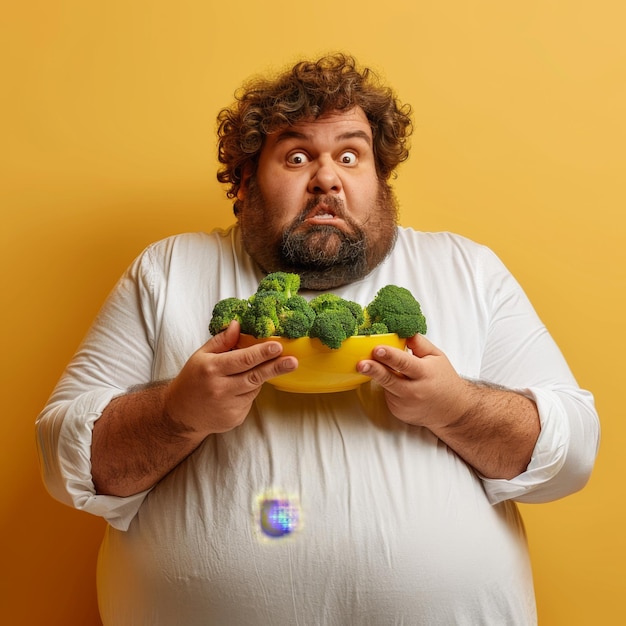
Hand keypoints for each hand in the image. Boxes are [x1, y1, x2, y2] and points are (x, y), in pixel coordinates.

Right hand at [165, 321, 296, 435]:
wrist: (180, 415)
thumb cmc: (192, 380)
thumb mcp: (201, 356)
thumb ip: (221, 340)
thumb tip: (238, 324)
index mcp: (211, 369)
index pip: (242, 359)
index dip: (261, 353)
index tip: (278, 346)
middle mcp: (220, 389)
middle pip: (254, 376)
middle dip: (276, 367)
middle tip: (293, 361)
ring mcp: (228, 406)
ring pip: (254, 388)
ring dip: (258, 378)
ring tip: (247, 373)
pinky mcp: (235, 418)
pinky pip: (249, 401)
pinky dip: (248, 392)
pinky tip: (235, 391)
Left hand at [357, 334, 472, 429]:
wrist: (452, 411)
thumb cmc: (443, 380)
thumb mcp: (437, 357)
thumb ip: (420, 344)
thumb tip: (404, 331)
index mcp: (424, 373)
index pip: (405, 363)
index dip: (390, 356)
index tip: (377, 349)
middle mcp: (414, 390)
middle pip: (389, 378)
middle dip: (374, 370)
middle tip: (361, 363)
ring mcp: (404, 403)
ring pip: (385, 386)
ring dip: (379, 375)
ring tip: (369, 366)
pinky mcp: (398, 411)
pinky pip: (387, 395)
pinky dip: (388, 388)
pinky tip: (397, 385)